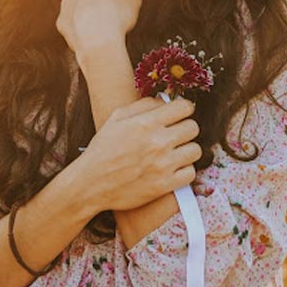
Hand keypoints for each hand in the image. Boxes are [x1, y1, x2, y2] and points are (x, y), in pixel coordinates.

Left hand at [56, 0, 145, 56]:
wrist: (98, 44)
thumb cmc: (117, 20)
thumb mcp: (134, 0)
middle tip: (117, 9)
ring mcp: (67, 4)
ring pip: (81, 3)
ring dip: (91, 9)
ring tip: (104, 22)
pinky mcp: (62, 21)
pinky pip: (73, 19)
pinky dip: (81, 23)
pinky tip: (93, 32)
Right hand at [78, 96, 201, 211]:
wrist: (91, 183)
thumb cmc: (102, 149)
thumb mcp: (116, 118)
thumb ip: (143, 105)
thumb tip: (164, 101)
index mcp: (146, 123)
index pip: (184, 107)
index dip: (184, 109)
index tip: (180, 114)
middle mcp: (158, 142)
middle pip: (193, 128)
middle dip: (186, 128)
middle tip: (176, 134)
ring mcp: (163, 165)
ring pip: (195, 150)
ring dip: (187, 150)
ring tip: (175, 152)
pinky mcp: (164, 185)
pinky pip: (190, 173)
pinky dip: (184, 170)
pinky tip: (173, 168)